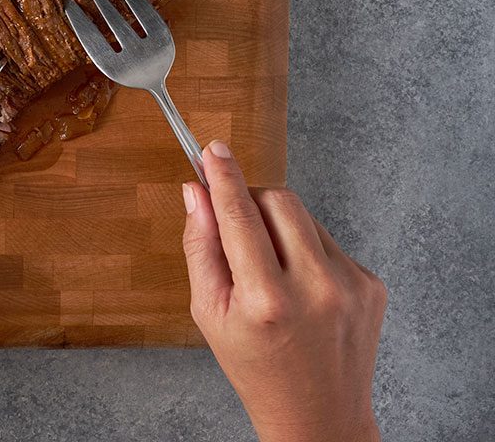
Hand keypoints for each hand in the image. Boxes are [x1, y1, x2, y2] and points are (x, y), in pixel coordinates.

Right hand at [182, 141, 386, 441]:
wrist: (319, 415)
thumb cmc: (255, 367)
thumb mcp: (208, 313)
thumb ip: (200, 248)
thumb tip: (195, 193)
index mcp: (266, 300)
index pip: (239, 216)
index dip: (224, 177)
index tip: (213, 150)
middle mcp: (315, 288)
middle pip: (279, 201)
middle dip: (252, 200)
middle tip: (237, 224)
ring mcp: (350, 285)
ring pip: (304, 217)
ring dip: (280, 228)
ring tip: (271, 272)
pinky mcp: (371, 284)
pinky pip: (328, 241)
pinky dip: (306, 251)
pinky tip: (300, 288)